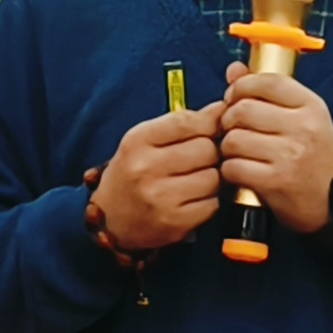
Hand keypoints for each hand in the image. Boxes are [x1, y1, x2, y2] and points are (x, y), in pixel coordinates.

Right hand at [88, 105, 221, 255]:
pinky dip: (209, 201)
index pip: (188, 122)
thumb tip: (222, 109)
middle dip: (211, 152)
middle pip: (207, 149)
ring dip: (212, 178)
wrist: (110, 218)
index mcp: (138, 141)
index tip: (213, 127)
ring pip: (213, 177)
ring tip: (195, 179)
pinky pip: (213, 204)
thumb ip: (182, 122)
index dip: (210, 122)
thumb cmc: (133, 172)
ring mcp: (160, 198)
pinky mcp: (174, 223)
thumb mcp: (146, 140)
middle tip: (201, 158)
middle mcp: (146, 169)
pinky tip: (193, 199)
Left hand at [216, 70, 332, 235]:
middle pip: (243, 109)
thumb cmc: (315, 158)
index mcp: (311, 106)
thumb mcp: (303, 119)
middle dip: (229, 119)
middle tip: (232, 129)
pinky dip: (230, 170)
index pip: (265, 81)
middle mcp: (303, 127)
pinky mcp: (276, 180)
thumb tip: (234, 70)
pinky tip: (240, 171)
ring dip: (227, 147)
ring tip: (238, 152)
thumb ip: (268, 92)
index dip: (241, 87)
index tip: (234, 98)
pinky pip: (233, 166)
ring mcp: (289, 154)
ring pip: (234, 138)